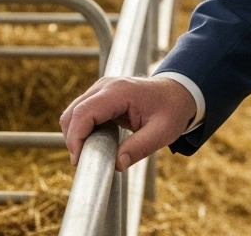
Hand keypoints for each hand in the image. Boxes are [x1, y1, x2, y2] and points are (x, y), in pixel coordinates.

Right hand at [60, 76, 196, 171]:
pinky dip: (82, 130)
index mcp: (119, 91)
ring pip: (74, 113)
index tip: (79, 160)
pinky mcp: (100, 95)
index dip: (76, 137)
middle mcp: (105, 86)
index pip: (84, 113)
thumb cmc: (172, 110)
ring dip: (76, 135)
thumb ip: (139, 148)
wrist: (178, 92)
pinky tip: (95, 143)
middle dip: (73, 139)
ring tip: (91, 154)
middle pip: (73, 113)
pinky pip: (82, 113)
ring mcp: (101, 89)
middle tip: (85, 162)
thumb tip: (116, 164)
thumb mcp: (162, 132)